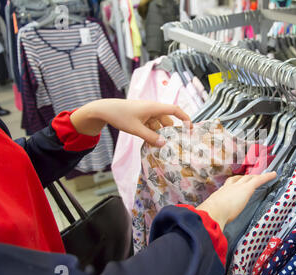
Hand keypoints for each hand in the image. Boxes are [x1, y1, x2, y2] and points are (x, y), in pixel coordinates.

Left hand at [70, 99, 191, 146]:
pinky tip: (151, 142)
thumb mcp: (136, 129)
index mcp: (154, 107)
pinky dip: (153, 133)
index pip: (174, 110)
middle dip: (171, 131)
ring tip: (162, 146)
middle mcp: (152, 108)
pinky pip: (151, 125)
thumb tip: (164, 144)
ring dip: (160, 133)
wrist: (104, 110)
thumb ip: (150, 137)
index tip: (191, 127)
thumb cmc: (120, 116)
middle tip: (176, 143)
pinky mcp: (141, 116)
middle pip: (167, 120)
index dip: (184, 117)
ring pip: (159, 124)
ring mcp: (146, 112)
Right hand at [196, 172, 277, 230]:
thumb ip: (216, 219)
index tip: (236, 183)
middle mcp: (228, 188)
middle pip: (239, 179)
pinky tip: (274, 175)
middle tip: (251, 177)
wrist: (212, 212)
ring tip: (264, 176)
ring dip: (256, 176)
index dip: (233, 183)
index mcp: (220, 194)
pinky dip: (267, 177)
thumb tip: (214, 228)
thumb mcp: (212, 215)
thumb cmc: (211, 216)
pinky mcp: (247, 188)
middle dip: (245, 178)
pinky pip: (259, 180)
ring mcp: (238, 187)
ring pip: (249, 178)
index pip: (228, 186)